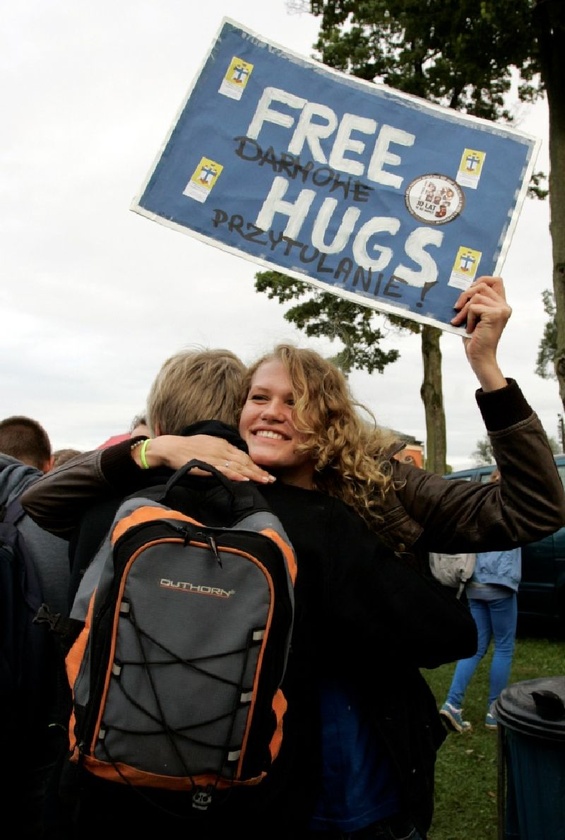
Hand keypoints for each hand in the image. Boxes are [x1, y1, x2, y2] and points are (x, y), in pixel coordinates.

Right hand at [133, 434, 275, 483]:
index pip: (243, 456)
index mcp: (222, 444)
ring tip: (265, 481)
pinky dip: (236, 475)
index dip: (256, 465)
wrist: (171, 447)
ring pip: (238, 467)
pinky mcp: (207, 465)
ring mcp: (215, 457)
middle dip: (259, 471)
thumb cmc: (188, 447)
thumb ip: (221, 451)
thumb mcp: (208, 444)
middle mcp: (222, 449)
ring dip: (253, 474)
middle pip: (245, 462)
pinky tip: (245, 479)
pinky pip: (224, 470)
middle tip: (272, 479)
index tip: (266, 473)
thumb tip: (232, 459)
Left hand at [450, 276, 510, 390]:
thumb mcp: (472, 317)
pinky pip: (474, 307)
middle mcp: (504, 305)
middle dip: (465, 295)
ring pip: (476, 296)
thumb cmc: (474, 338)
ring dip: (464, 310)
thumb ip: (473, 302)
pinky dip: (467, 318)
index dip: (482, 279)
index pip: (496, 280)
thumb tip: (462, 288)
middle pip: (482, 285)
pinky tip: (470, 329)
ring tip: (462, 323)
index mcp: (501, 304)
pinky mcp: (495, 314)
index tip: (469, 289)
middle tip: (457, 308)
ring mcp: (502, 309)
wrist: (479, 357)